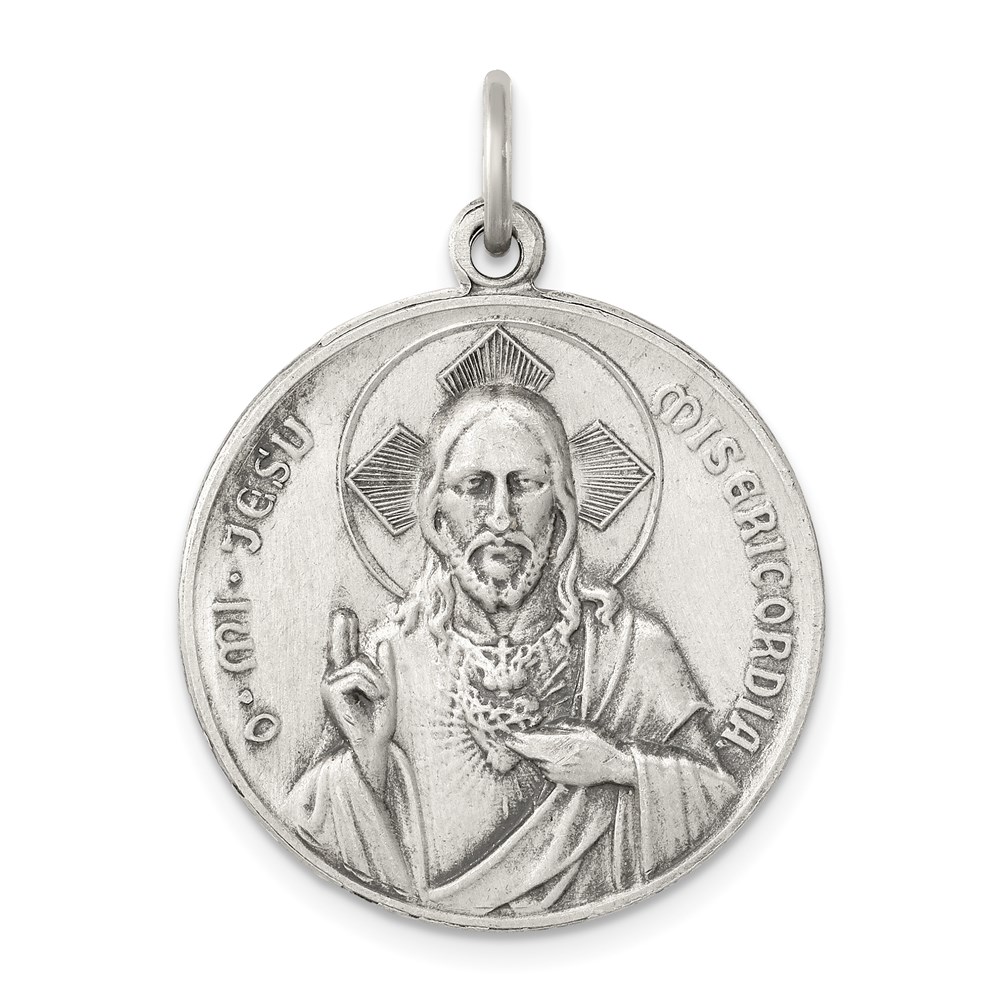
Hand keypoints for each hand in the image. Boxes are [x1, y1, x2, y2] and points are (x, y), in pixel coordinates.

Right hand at [321, 608, 396, 795]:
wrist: (374, 744)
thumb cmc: (379, 722)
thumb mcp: (387, 689)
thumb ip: (385, 667)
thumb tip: (383, 641)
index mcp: (348, 678)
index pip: (346, 649)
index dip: (344, 631)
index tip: (343, 613)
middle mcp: (336, 677)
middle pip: (342, 646)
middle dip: (341, 628)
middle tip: (344, 611)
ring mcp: (331, 682)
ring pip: (361, 663)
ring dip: (378, 680)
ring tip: (378, 697)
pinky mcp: (331, 689)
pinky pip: (358, 674)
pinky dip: (372, 685)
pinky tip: (371, 699)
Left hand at [507, 723, 635, 787]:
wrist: (614, 765)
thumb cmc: (598, 743)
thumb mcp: (577, 727)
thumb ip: (555, 728)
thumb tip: (537, 728)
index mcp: (555, 747)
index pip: (526, 744)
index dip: (513, 740)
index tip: (503, 736)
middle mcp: (552, 763)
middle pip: (528, 754)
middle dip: (521, 746)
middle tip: (510, 738)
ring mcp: (556, 774)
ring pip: (536, 762)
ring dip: (532, 754)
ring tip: (528, 745)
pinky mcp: (561, 781)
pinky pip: (545, 769)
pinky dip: (543, 761)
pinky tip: (548, 755)